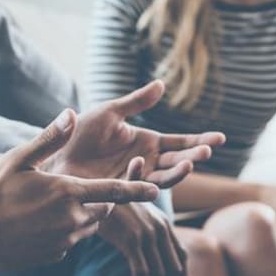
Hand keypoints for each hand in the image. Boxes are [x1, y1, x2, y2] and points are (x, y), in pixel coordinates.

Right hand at [0, 110, 159, 275]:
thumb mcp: (17, 159)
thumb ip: (49, 139)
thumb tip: (71, 114)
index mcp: (67, 192)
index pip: (114, 191)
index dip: (137, 188)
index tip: (156, 188)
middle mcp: (72, 219)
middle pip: (103, 210)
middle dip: (103, 201)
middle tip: (86, 190)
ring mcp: (63, 241)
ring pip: (88, 226)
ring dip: (84, 214)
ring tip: (57, 204)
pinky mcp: (54, 255)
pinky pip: (71, 240)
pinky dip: (66, 230)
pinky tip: (40, 223)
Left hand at [47, 81, 225, 187]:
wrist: (55, 157)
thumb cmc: (79, 135)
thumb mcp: (110, 113)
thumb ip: (136, 102)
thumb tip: (161, 85)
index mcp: (148, 142)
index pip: (181, 143)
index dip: (200, 140)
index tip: (220, 138)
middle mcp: (147, 162)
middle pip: (179, 161)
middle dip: (195, 156)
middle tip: (207, 151)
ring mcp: (135, 178)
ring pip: (164, 179)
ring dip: (178, 172)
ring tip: (189, 163)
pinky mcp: (121, 190)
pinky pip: (136, 184)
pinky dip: (140, 174)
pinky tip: (140, 161)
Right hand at [98, 203, 186, 275]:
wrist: (93, 194)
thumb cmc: (111, 206)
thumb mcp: (137, 215)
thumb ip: (149, 231)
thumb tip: (156, 256)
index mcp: (164, 223)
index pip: (182, 256)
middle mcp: (160, 229)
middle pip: (173, 268)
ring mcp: (146, 235)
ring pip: (159, 275)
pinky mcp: (131, 242)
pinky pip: (142, 275)